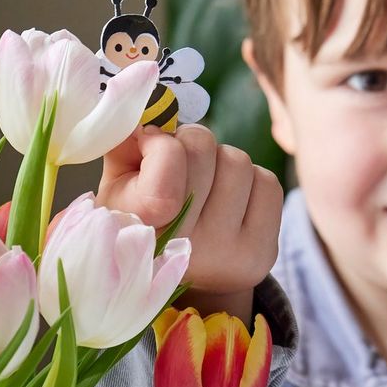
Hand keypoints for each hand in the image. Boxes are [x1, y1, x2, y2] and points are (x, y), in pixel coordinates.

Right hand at [98, 124, 282, 321]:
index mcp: (137, 224)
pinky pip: (267, 183)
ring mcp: (225, 254)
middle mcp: (182, 246)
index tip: (150, 146)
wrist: (183, 273)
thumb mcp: (119, 181)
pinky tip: (231, 201)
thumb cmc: (144, 214)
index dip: (161, 143)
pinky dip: (251, 181)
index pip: (168, 157)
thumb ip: (128, 143)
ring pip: (237, 161)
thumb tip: (154, 113)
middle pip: (202, 146)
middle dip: (191, 144)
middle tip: (181, 164)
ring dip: (222, 163)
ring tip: (206, 186)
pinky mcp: (261, 254)